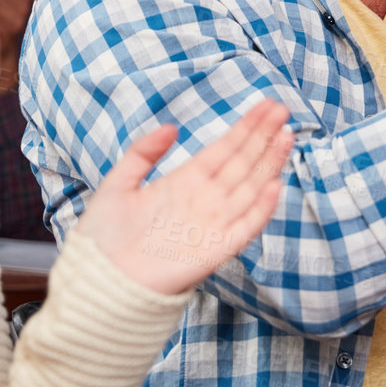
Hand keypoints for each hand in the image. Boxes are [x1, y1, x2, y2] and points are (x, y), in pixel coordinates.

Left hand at [75, 101, 291, 295]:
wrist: (99, 281)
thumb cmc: (104, 238)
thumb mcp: (119, 184)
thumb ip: (143, 152)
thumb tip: (172, 127)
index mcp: (185, 182)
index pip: (225, 148)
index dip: (246, 127)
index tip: (267, 105)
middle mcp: (204, 200)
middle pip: (243, 162)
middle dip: (264, 136)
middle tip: (283, 109)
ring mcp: (213, 224)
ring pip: (250, 188)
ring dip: (269, 162)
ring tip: (286, 135)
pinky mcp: (215, 250)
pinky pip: (245, 227)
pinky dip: (261, 209)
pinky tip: (275, 185)